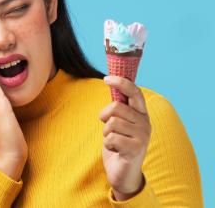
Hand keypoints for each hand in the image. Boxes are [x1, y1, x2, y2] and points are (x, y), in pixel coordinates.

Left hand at [99, 76, 151, 201]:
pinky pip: (111, 137)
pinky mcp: (136, 148)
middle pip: (116, 107)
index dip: (122, 82)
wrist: (123, 174)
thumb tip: (111, 82)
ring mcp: (143, 136)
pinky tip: (115, 150)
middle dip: (105, 117)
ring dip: (106, 133)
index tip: (106, 78)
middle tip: (109, 129)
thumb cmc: (118, 146)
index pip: (135, 92)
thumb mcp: (118, 124)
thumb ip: (118, 108)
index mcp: (141, 114)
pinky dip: (108, 144)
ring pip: (112, 123)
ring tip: (114, 142)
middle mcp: (145, 123)